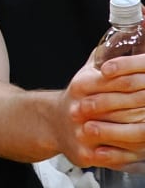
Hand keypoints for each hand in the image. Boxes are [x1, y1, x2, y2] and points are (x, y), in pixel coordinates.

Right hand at [56, 52, 144, 170]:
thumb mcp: (88, 72)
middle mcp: (80, 109)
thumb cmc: (79, 97)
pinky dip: (138, 153)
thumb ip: (107, 54)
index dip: (144, 80)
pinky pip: (120, 155)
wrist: (52, 123)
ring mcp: (82, 133)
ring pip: (130, 133)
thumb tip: (128, 31)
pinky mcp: (85, 154)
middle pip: (129, 107)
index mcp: (82, 85)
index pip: (122, 80)